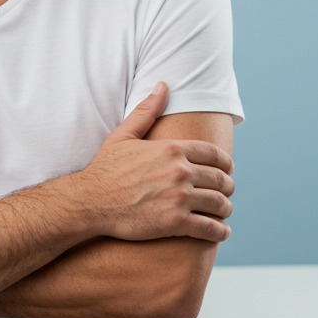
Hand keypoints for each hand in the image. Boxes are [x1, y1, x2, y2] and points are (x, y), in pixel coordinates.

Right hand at [69, 82, 233, 241]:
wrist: (90, 202)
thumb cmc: (105, 169)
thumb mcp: (124, 135)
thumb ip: (147, 111)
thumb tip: (163, 85)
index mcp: (172, 149)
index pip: (214, 154)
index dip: (225, 163)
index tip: (228, 169)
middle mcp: (180, 171)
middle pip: (220, 179)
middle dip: (228, 186)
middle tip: (227, 192)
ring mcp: (179, 197)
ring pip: (218, 203)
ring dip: (225, 208)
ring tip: (224, 212)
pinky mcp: (175, 222)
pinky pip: (209, 228)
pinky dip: (220, 232)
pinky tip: (221, 232)